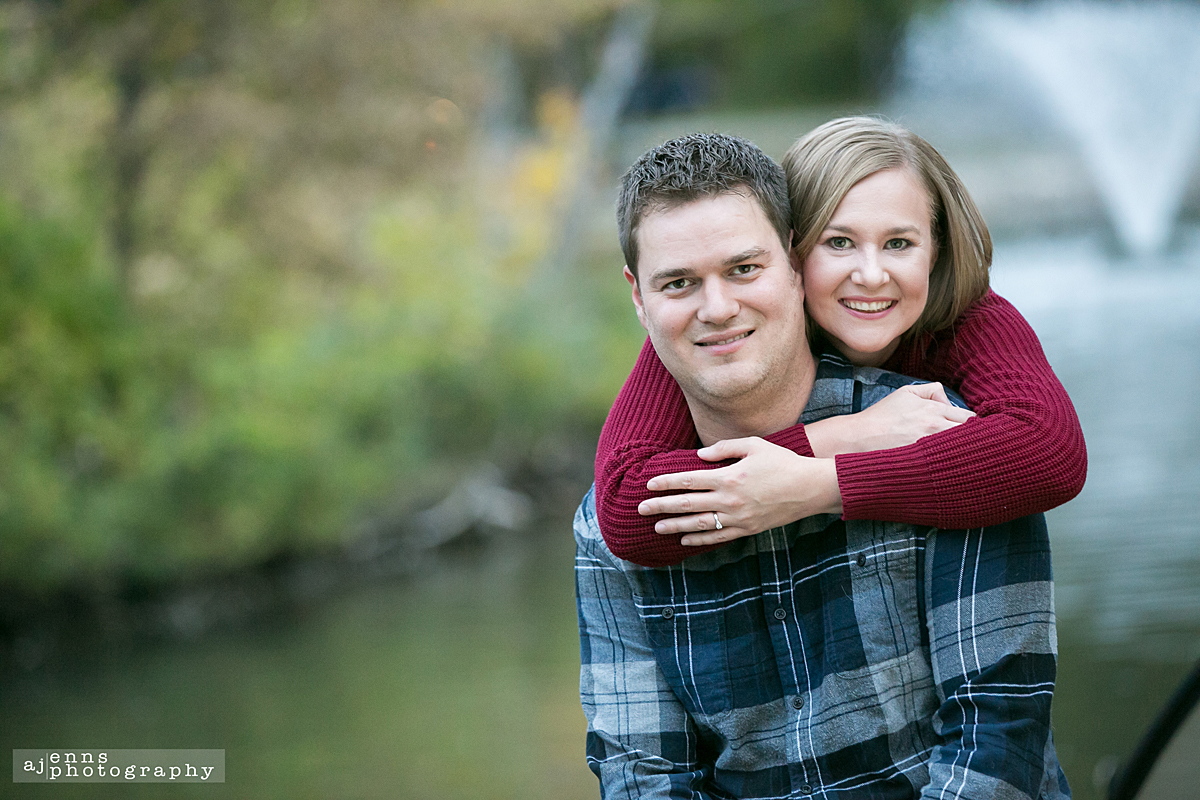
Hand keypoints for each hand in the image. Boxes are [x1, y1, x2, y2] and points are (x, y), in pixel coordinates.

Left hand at [638, 437, 841, 546]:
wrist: (810, 488)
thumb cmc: (782, 461)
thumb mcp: (754, 445)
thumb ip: (724, 448)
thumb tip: (698, 456)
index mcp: (729, 477)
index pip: (688, 480)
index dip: (666, 482)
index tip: (649, 484)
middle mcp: (730, 500)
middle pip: (687, 504)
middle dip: (661, 506)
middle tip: (640, 509)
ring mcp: (738, 518)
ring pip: (699, 524)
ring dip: (675, 526)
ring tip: (656, 527)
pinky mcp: (748, 529)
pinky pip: (718, 537)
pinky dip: (699, 540)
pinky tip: (683, 540)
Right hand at [804, 382, 974, 456]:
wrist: (858, 440)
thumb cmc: (881, 417)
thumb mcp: (904, 392)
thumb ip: (931, 390)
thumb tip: (948, 400)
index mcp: (933, 410)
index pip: (970, 418)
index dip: (973, 425)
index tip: (970, 431)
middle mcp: (935, 429)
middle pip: (971, 437)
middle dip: (974, 440)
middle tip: (970, 446)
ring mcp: (929, 449)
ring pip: (963, 452)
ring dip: (965, 454)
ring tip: (962, 458)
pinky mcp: (923, 466)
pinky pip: (948, 467)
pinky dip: (953, 466)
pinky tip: (950, 468)